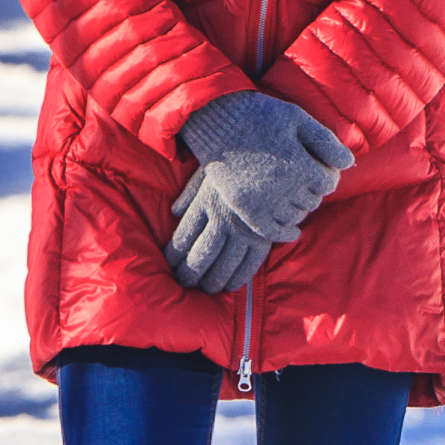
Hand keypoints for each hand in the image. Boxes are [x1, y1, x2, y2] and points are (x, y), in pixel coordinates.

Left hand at [167, 165, 290, 293]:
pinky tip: (232, 285)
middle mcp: (223, 219)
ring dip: (214, 280)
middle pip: (201, 256)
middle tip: (184, 284)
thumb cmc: (239, 163)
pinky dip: (241, 277)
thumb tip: (174, 211)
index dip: (174, 256)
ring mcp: (245, 229)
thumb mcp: (209, 172)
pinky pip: (251, 263)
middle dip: (190, 274)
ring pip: (225, 264)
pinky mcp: (265, 234)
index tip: (169, 267)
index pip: (182, 238)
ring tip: (208, 289)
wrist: (275, 154)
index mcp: (206, 204)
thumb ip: (190, 194)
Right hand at [176, 91, 354, 239]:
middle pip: (313, 200)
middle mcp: (283, 187)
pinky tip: (293, 231)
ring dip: (298, 206)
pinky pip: (271, 231)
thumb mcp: (299, 119)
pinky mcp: (243, 206)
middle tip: (302, 177)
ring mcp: (262, 199)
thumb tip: (349, 163)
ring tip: (292, 191)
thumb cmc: (262, 115)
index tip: (319, 166)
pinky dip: (284, 232)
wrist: (217, 117)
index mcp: (300, 166)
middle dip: (312, 189)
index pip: (329, 183)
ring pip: (296, 215)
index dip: (327, 174)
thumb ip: (326, 142)